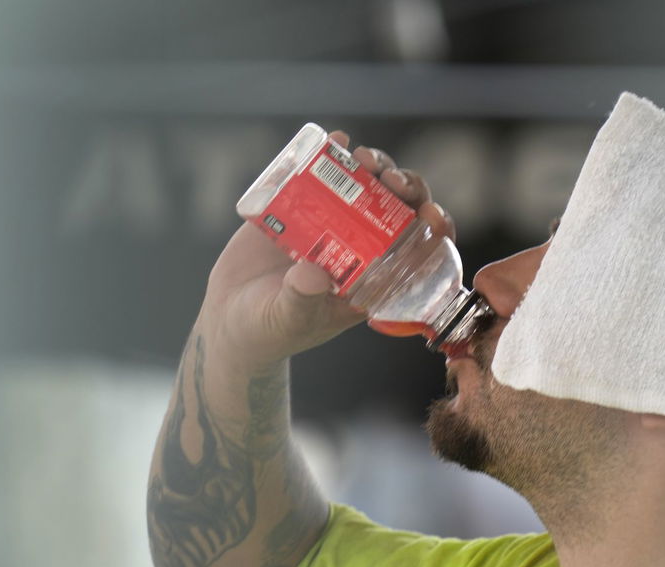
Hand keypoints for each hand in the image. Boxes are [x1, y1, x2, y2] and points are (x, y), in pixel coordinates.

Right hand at [197, 130, 456, 372]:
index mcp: (374, 280)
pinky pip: (324, 174)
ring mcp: (333, 223)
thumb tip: (314, 274)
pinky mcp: (301, 205)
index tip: (431, 215)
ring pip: (368, 187)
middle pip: (400, 210)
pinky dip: (333, 153)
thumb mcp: (287, 318)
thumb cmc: (268, 329)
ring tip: (365, 159)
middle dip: (406, 189)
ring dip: (376, 167)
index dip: (435, 231)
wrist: (229, 316)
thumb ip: (302, 300)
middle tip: (392, 180)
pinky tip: (338, 140)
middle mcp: (361, 248)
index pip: (420, 252)